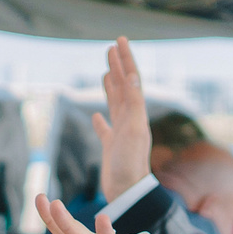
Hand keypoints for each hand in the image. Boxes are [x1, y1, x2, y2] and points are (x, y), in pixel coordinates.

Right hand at [93, 38, 151, 198]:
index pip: (132, 79)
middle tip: (111, 47)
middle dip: (118, 66)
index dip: (126, 59)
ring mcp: (121, 133)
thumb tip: (132, 75)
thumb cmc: (131, 164)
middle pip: (124, 87)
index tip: (119, 40)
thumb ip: (134, 103)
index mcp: (136, 113)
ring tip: (105, 72)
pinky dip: (100, 120)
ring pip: (115, 104)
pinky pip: (105, 129)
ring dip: (110, 86)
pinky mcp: (111, 147)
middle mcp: (130, 120)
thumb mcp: (134, 130)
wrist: (128, 192)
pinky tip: (96, 115)